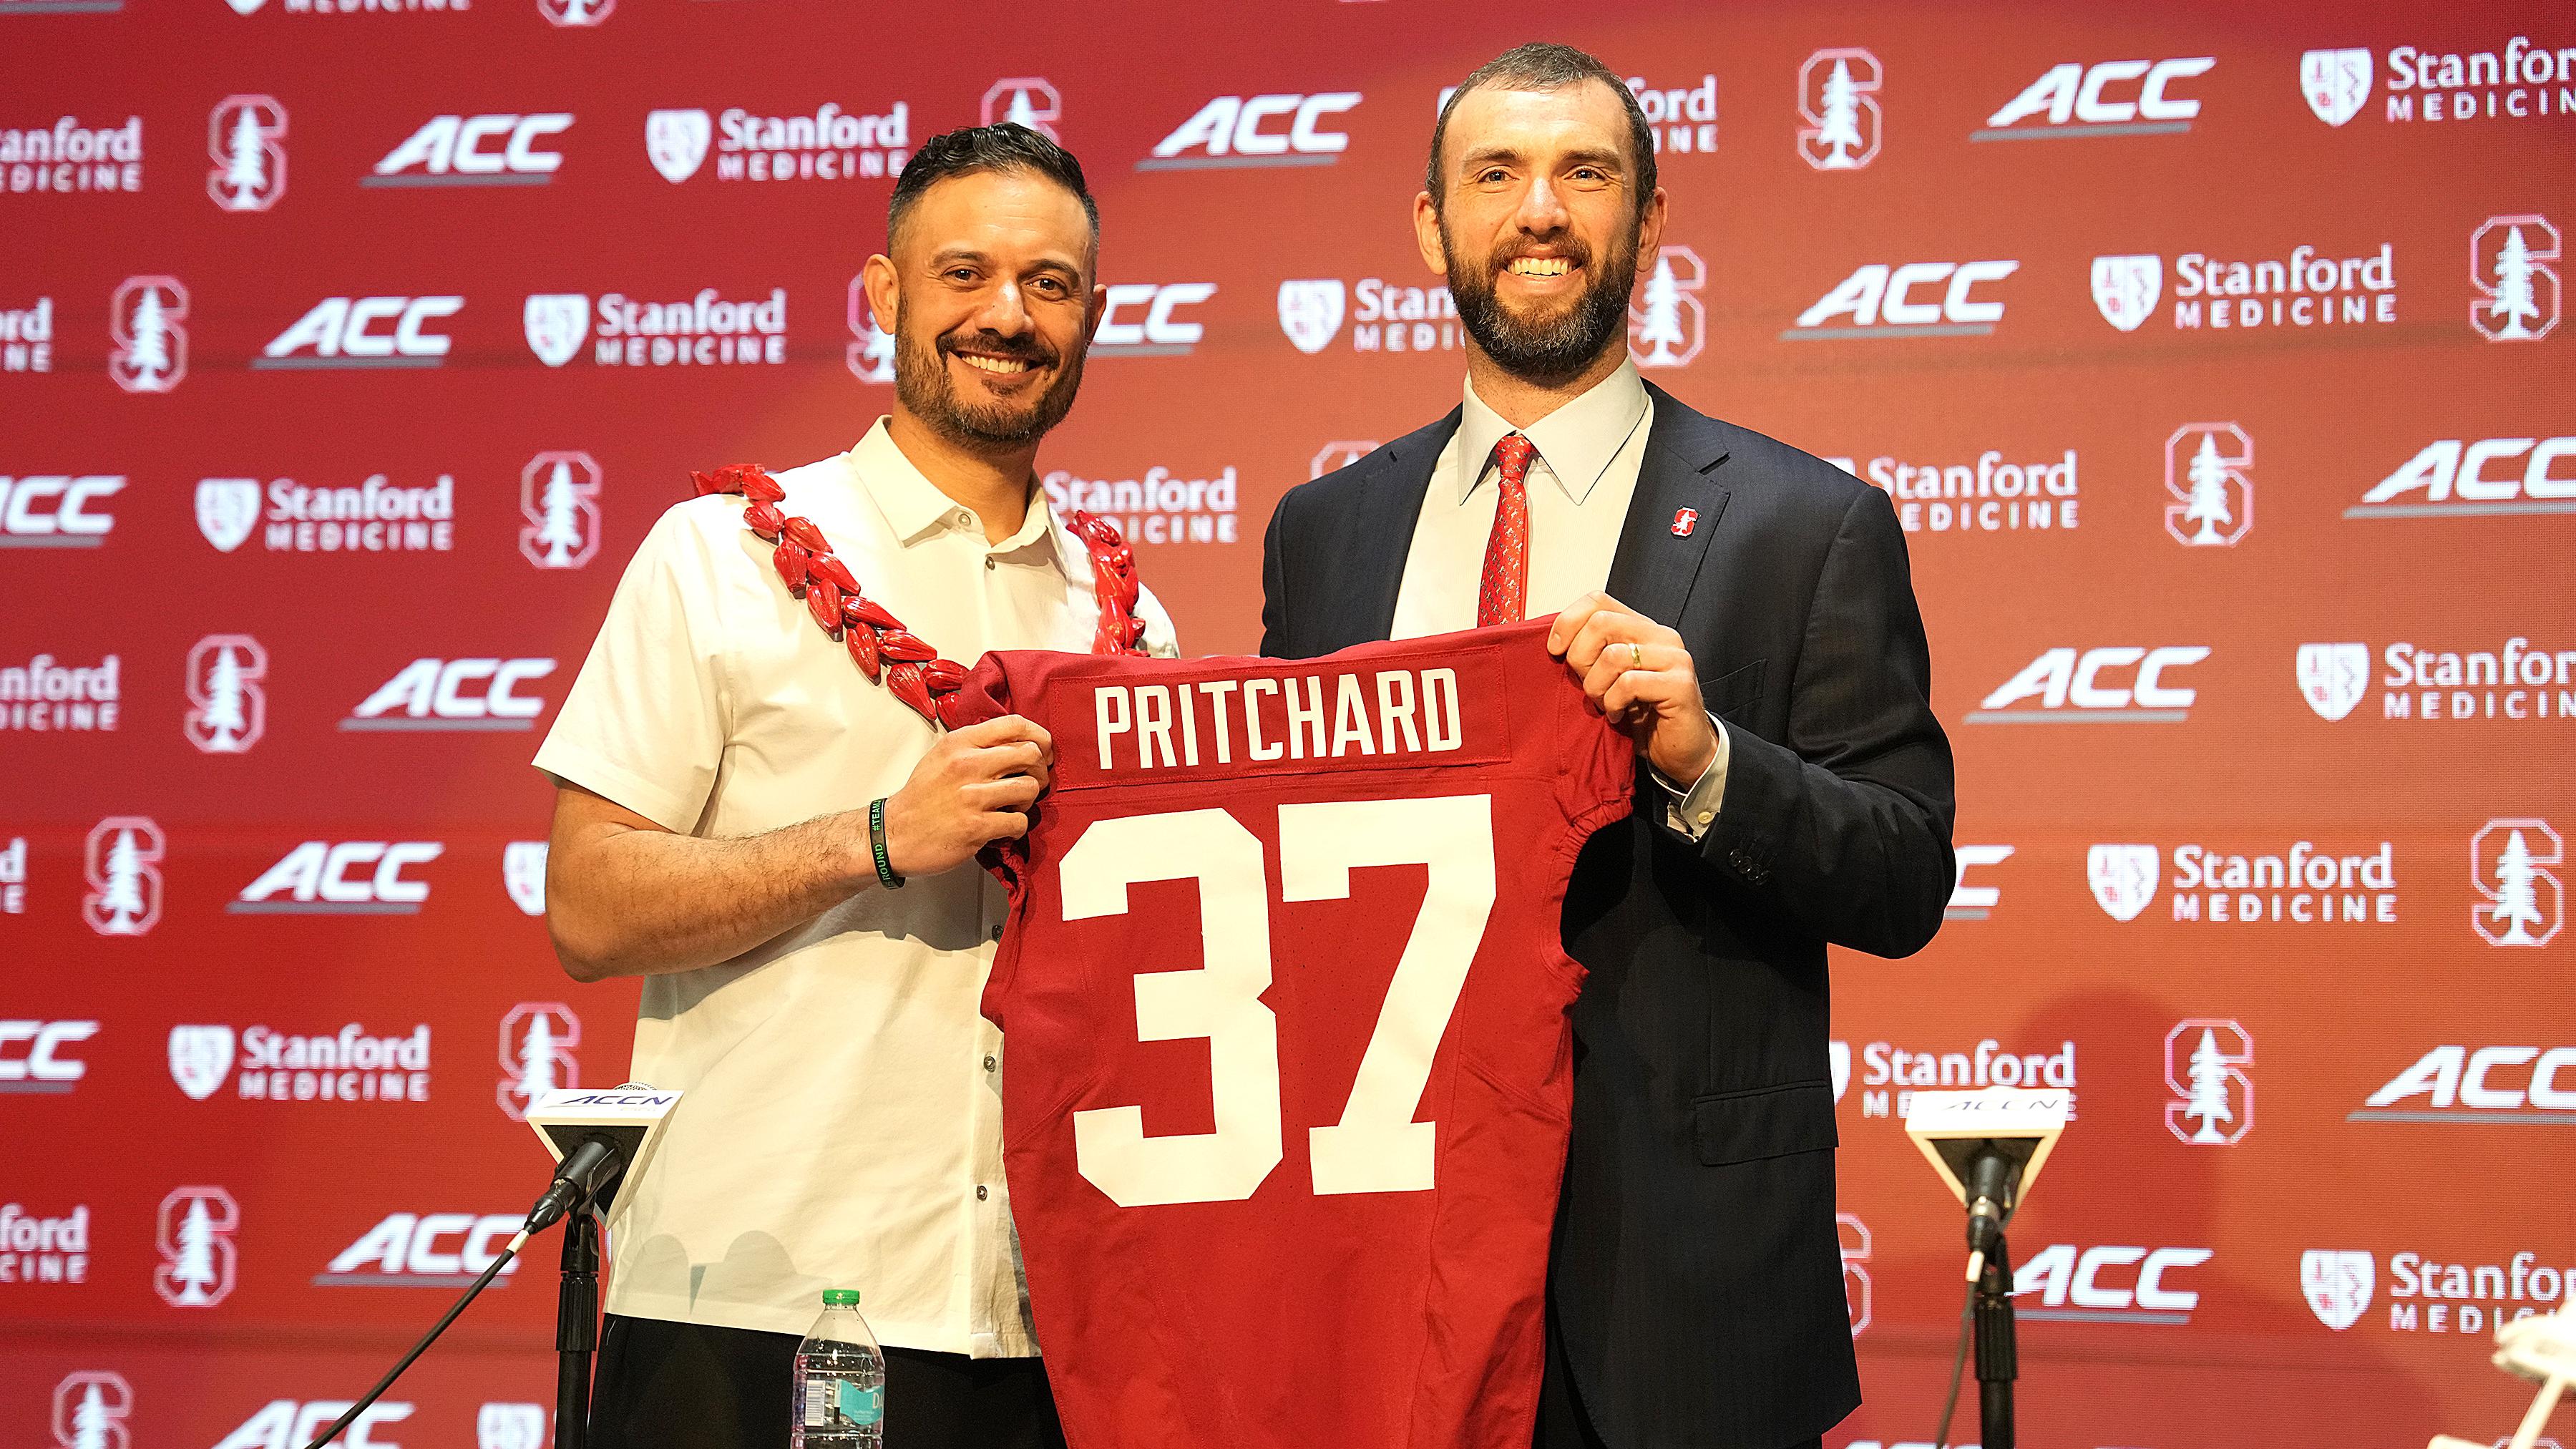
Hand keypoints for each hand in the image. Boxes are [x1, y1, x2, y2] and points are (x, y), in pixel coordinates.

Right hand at [876, 715, 1053, 877]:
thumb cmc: (921, 797)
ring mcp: (972, 796)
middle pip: (1030, 753)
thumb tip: (1014, 741)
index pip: (1014, 724)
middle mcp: (966, 765)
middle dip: (1040, 770)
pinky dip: (1017, 826)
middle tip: (1033, 781)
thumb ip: (975, 745)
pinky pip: (1019, 821)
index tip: (1043, 749)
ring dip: (1029, 801)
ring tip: (1014, 806)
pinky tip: (1004, 826)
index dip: (1039, 736)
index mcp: (960, 743)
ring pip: (1030, 788)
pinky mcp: (976, 827)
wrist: (893, 834)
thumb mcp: (942, 756)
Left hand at [1548, 591, 1716, 784]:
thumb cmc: (1643, 713)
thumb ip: (1593, 653)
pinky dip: (1613, 703)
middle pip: (1601, 623)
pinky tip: (1617, 715)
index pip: (1598, 601)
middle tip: (1587, 687)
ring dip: (1596, 687)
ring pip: (1612, 655)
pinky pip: (1629, 683)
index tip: (1555, 650)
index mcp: (1641, 628)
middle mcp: (1660, 636)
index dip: (1568, 622)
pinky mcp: (1679, 684)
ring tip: (1604, 704)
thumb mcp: (1610, 678)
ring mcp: (1674, 658)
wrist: (1682, 749)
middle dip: (1580, 658)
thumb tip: (1555, 642)